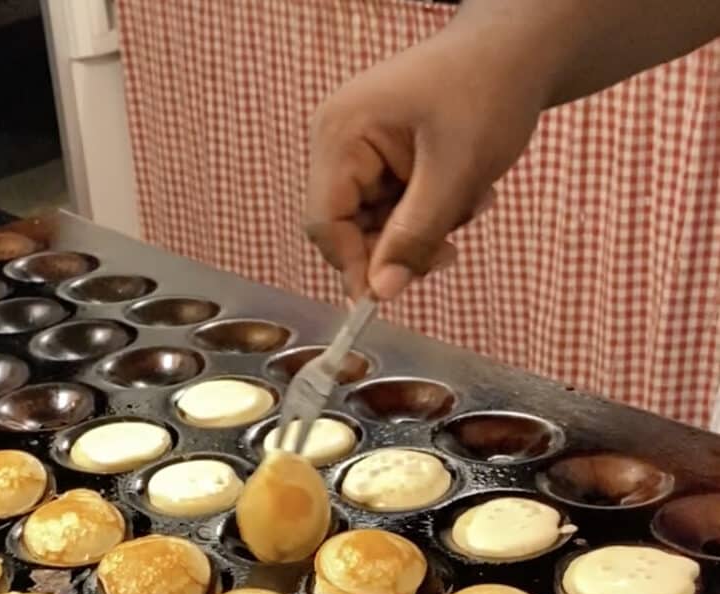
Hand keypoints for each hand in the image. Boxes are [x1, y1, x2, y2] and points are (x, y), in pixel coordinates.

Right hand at [304, 28, 546, 299]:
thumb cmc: (487, 90)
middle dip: (400, 246)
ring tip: (471, 205)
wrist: (519, 47)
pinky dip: (431, 212)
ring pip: (377, 223)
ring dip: (424, 230)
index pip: (324, 223)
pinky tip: (466, 193)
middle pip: (349, 227)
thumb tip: (380, 293)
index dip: (354, 265)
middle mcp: (339, 140)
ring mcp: (360, 147)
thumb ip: (414, 237)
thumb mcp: (454, 173)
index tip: (389, 295)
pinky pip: (395, 206)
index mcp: (341, 134)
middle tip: (448, 253)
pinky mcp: (383, 155)